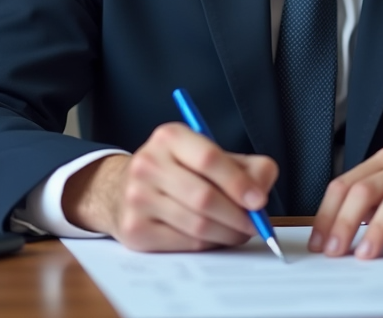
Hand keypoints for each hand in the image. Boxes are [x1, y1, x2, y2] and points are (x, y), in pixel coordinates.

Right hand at [62, 122, 277, 251]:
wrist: (121, 189)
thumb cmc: (177, 171)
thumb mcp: (208, 155)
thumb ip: (245, 167)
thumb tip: (261, 192)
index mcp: (169, 137)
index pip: (209, 158)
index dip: (238, 182)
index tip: (259, 201)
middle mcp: (148, 163)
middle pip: (204, 197)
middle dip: (238, 216)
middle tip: (255, 224)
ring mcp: (137, 197)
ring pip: (197, 225)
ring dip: (228, 233)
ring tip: (239, 231)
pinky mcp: (135, 229)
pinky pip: (185, 243)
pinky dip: (209, 244)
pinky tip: (215, 237)